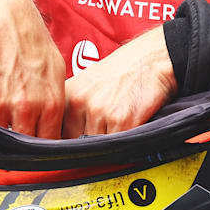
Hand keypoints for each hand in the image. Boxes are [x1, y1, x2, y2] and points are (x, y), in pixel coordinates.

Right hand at [0, 0, 67, 138]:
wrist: (2, 16)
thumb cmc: (30, 39)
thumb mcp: (56, 71)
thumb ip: (54, 103)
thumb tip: (55, 128)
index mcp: (50, 103)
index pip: (49, 145)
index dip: (43, 149)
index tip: (38, 149)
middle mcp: (26, 107)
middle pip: (23, 145)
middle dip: (21, 144)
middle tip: (18, 137)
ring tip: (2, 116)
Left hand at [62, 26, 176, 137]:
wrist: (149, 61)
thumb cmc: (121, 74)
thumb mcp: (87, 86)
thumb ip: (75, 110)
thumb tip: (67, 139)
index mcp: (68, 95)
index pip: (60, 132)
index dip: (71, 142)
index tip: (80, 143)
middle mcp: (79, 102)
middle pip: (77, 143)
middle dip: (90, 145)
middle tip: (105, 132)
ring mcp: (99, 112)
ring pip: (97, 148)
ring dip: (108, 146)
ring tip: (118, 126)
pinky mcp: (121, 121)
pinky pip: (117, 146)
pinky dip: (123, 145)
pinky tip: (129, 127)